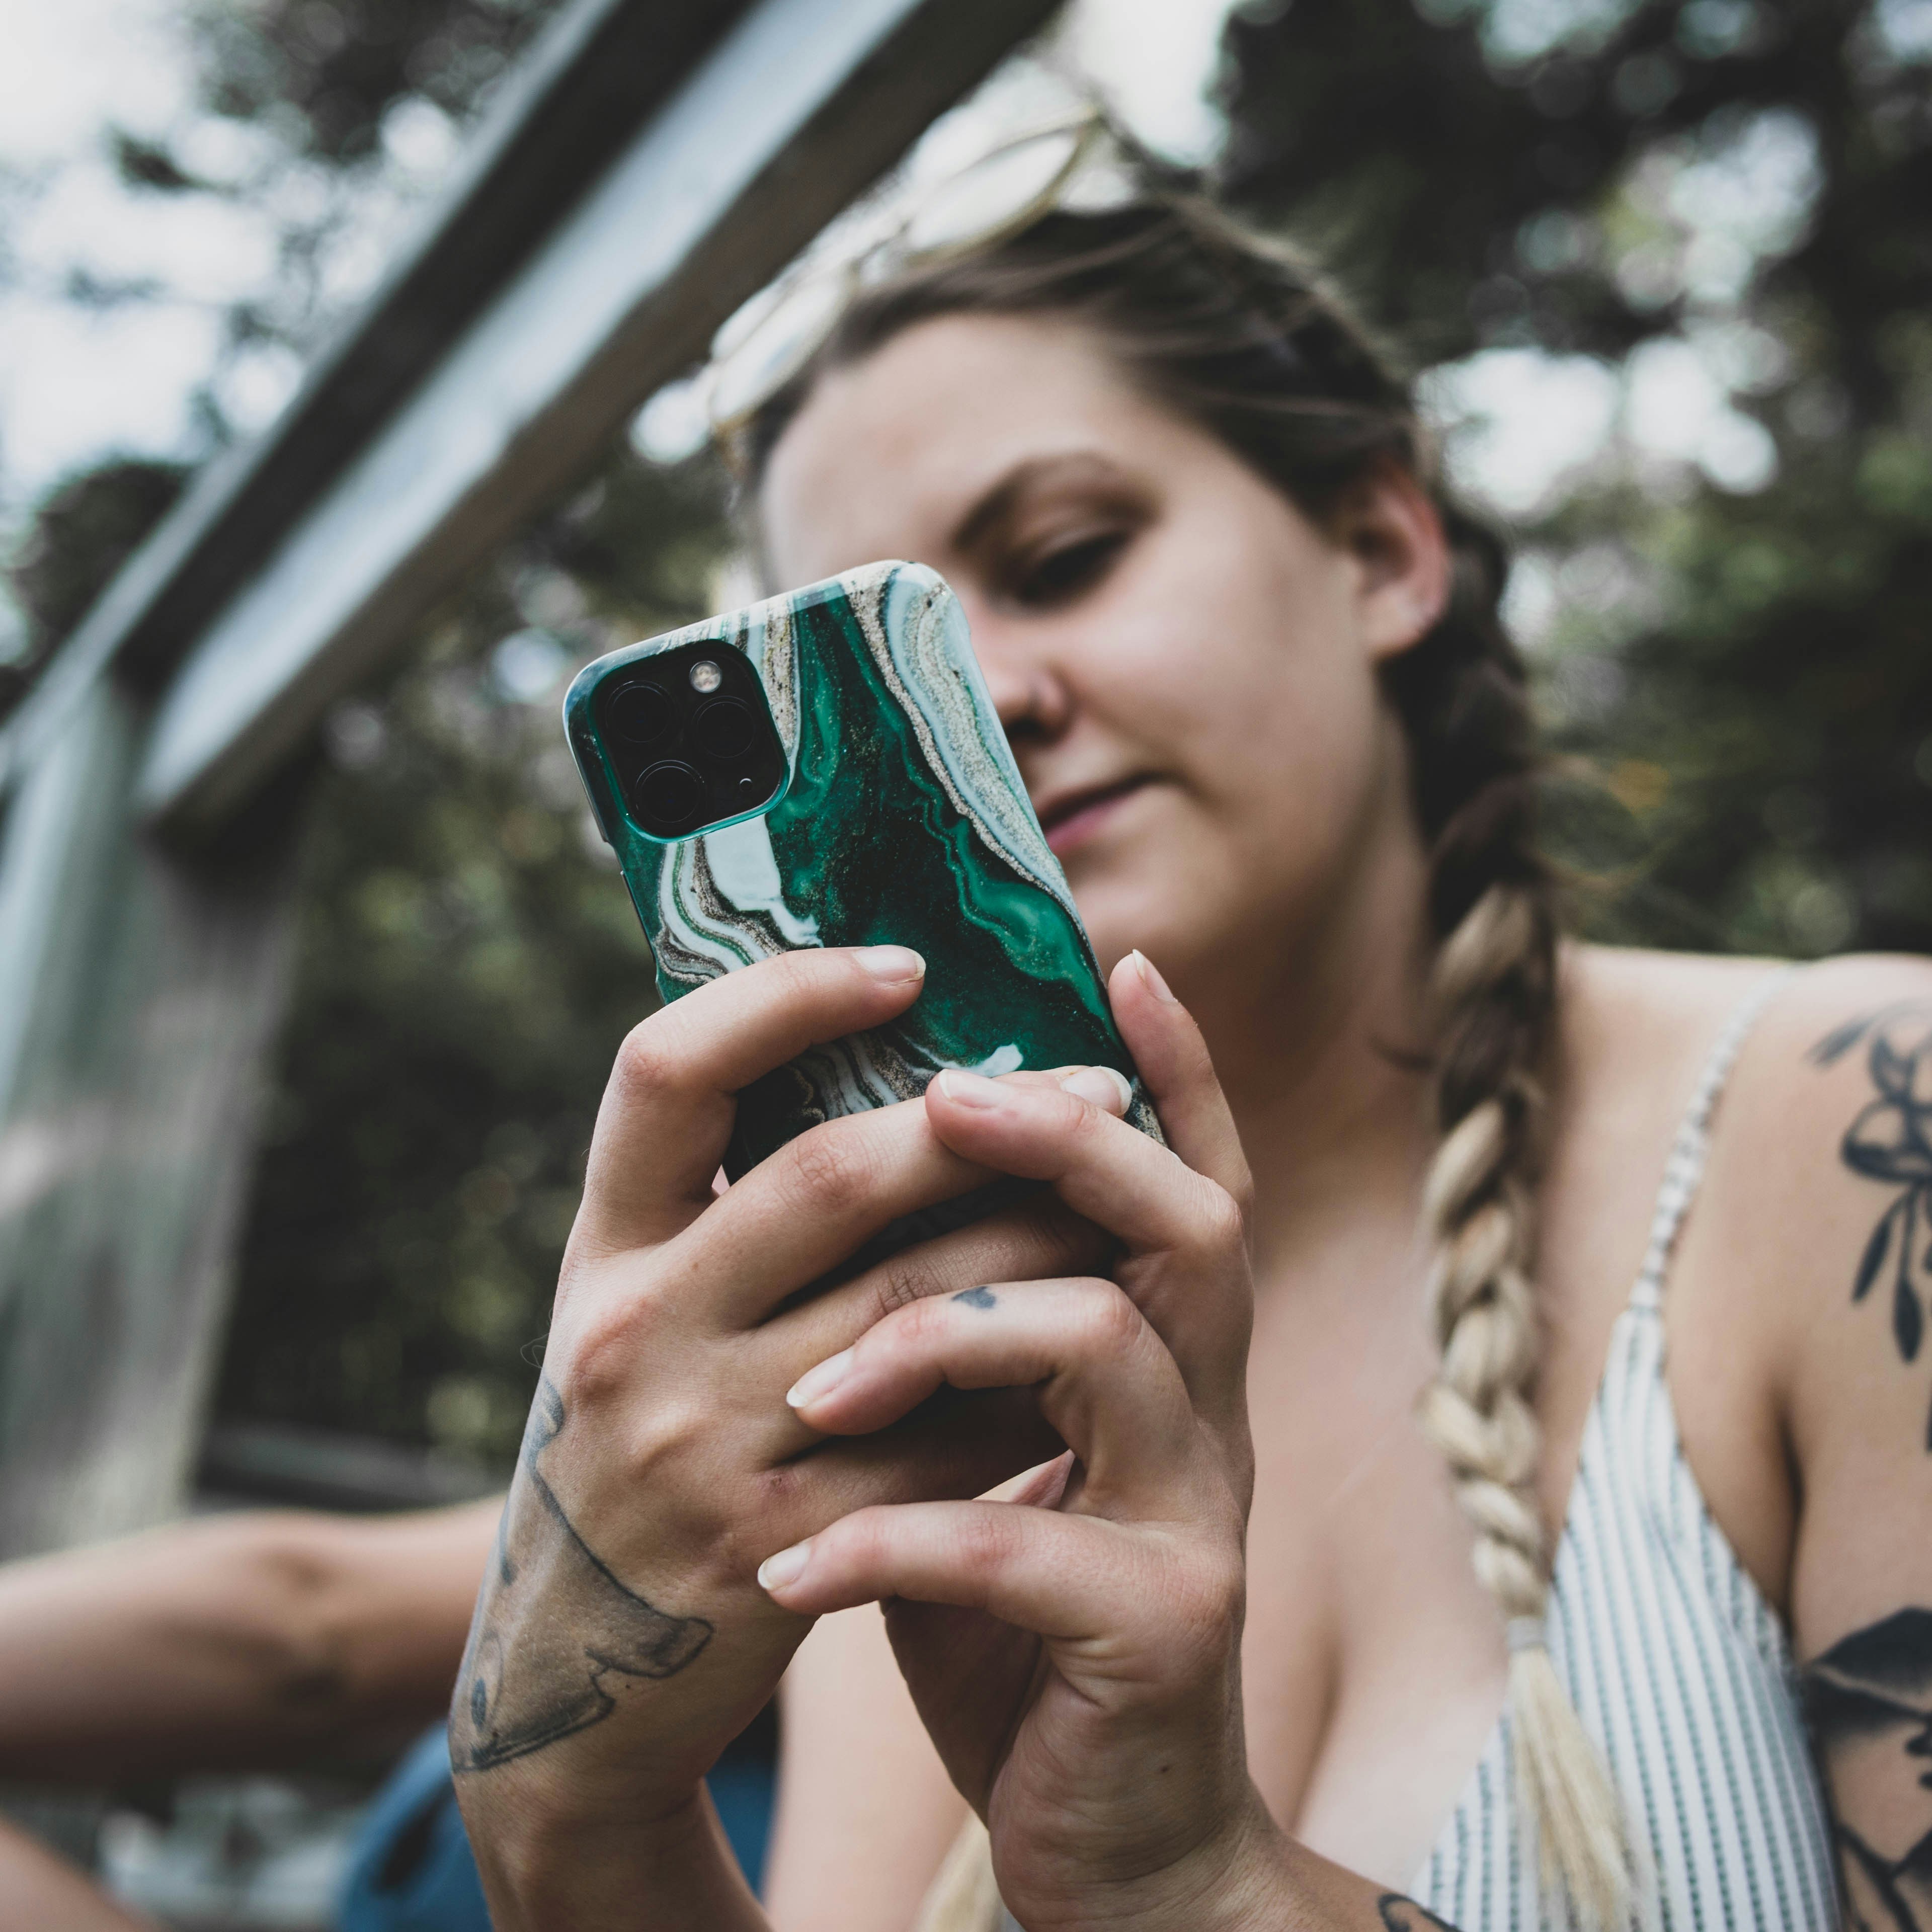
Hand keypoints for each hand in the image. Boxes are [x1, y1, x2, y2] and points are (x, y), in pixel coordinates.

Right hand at [449, 946, 1123, 1901]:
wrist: (571, 1681)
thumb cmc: (636, 1450)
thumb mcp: (637, 1317)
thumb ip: (719, 1211)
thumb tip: (889, 1066)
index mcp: (599, 1252)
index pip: (664, 1071)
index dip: (784, 995)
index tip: (907, 964)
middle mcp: (634, 1333)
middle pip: (827, 1176)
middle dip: (979, 1119)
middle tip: (1092, 1077)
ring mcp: (700, 1445)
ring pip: (918, 1305)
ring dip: (1042, 1240)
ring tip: (1127, 1193)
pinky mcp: (777, 1546)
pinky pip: (945, 1440)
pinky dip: (1033, 1382)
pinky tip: (1102, 1338)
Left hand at [760, 951, 1292, 1931]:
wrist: (1115, 1846)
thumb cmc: (1021, 1632)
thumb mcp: (996, 1471)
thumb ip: (963, 1359)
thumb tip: (849, 1215)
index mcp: (1172, 1371)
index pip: (1199, 1184)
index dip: (1179, 1073)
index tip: (1121, 965)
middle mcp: (1211, 1419)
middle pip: (1184, 1224)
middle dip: (1064, 1141)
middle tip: (945, 1094)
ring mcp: (1199, 1520)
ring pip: (1103, 1348)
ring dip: (941, 1339)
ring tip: (816, 1391)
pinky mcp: (1160, 1631)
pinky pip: (1014, 1546)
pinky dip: (883, 1546)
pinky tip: (788, 1579)